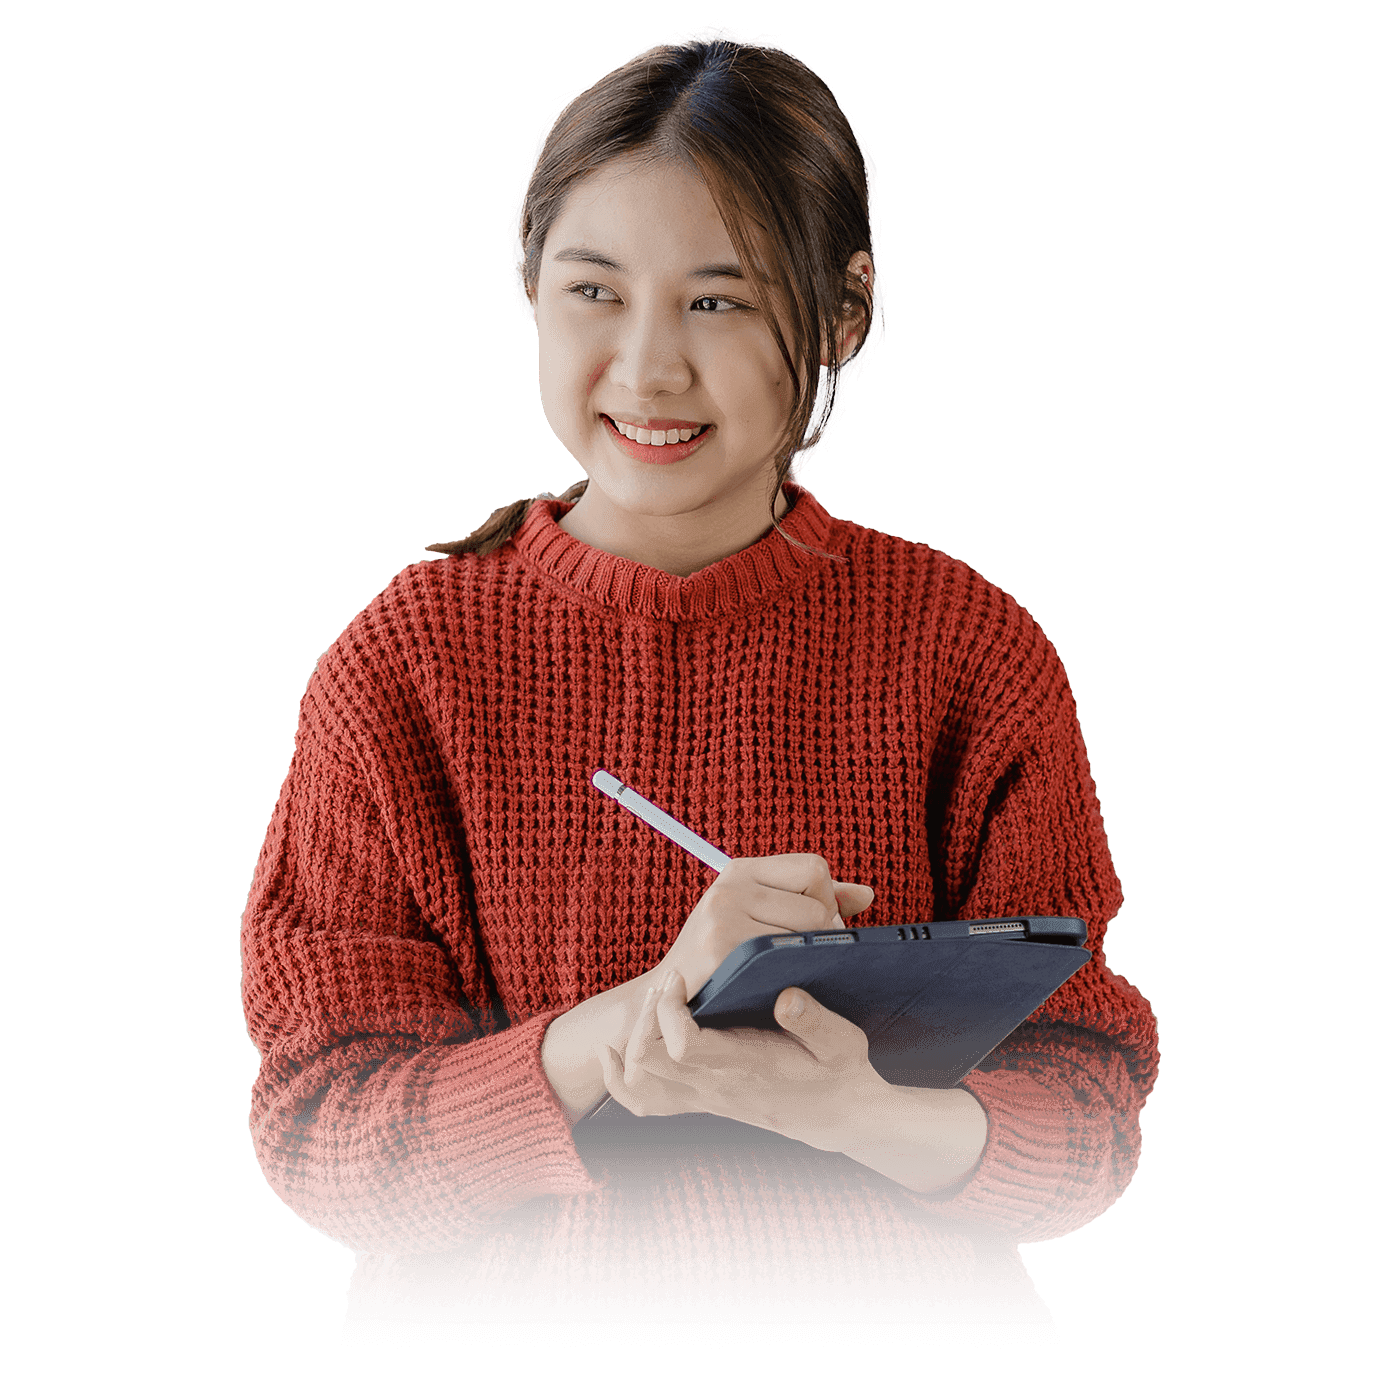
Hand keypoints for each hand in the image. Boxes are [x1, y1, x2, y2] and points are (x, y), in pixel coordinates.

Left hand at [598, 968, 887, 1151]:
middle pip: (647, 1061)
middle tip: (669, 983)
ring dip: (631, 1040)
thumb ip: (815, 1020)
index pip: (682, 1046)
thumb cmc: (839, 1070)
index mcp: (744, 1067)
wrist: (840, 1116)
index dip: (669, 1010)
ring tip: (654, 1003)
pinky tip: (614, 1051)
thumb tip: (787, 998)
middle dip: (646, 1016)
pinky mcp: (699, 1101)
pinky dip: (618, 1079)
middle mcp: (715, 1087)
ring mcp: (703, 1098)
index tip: (681, 977)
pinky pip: (644, 1102)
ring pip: (638, 1082)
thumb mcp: (842, 1041)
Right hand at [655, 854, 874, 1000]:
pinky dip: (794, 975)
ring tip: (788, 972)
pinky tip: (779, 985)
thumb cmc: (726, 959)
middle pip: (818, 904)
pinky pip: (788, 958)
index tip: (809, 927)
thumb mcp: (761, 916)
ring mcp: (724, 918)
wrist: (670, 1001)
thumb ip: (815, 901)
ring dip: (810, 958)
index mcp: (741, 870)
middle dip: (822, 935)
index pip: (814, 869)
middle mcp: (730, 887)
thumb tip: (867, 895)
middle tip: (800, 960)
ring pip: (809, 932)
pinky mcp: (723, 950)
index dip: (825, 899)